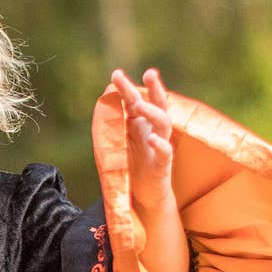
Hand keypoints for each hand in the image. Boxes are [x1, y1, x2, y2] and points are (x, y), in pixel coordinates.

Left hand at [110, 67, 175, 216]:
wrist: (145, 198)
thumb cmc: (133, 167)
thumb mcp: (121, 142)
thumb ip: (116, 123)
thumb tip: (105, 99)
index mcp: (140, 126)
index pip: (135, 102)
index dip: (127, 88)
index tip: (116, 73)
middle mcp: (153, 132)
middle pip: (158, 106)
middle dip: (155, 89)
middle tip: (149, 73)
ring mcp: (159, 148)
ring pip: (163, 125)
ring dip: (152, 112)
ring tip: (139, 104)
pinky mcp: (163, 166)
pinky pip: (166, 153)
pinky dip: (160, 145)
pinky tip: (152, 138)